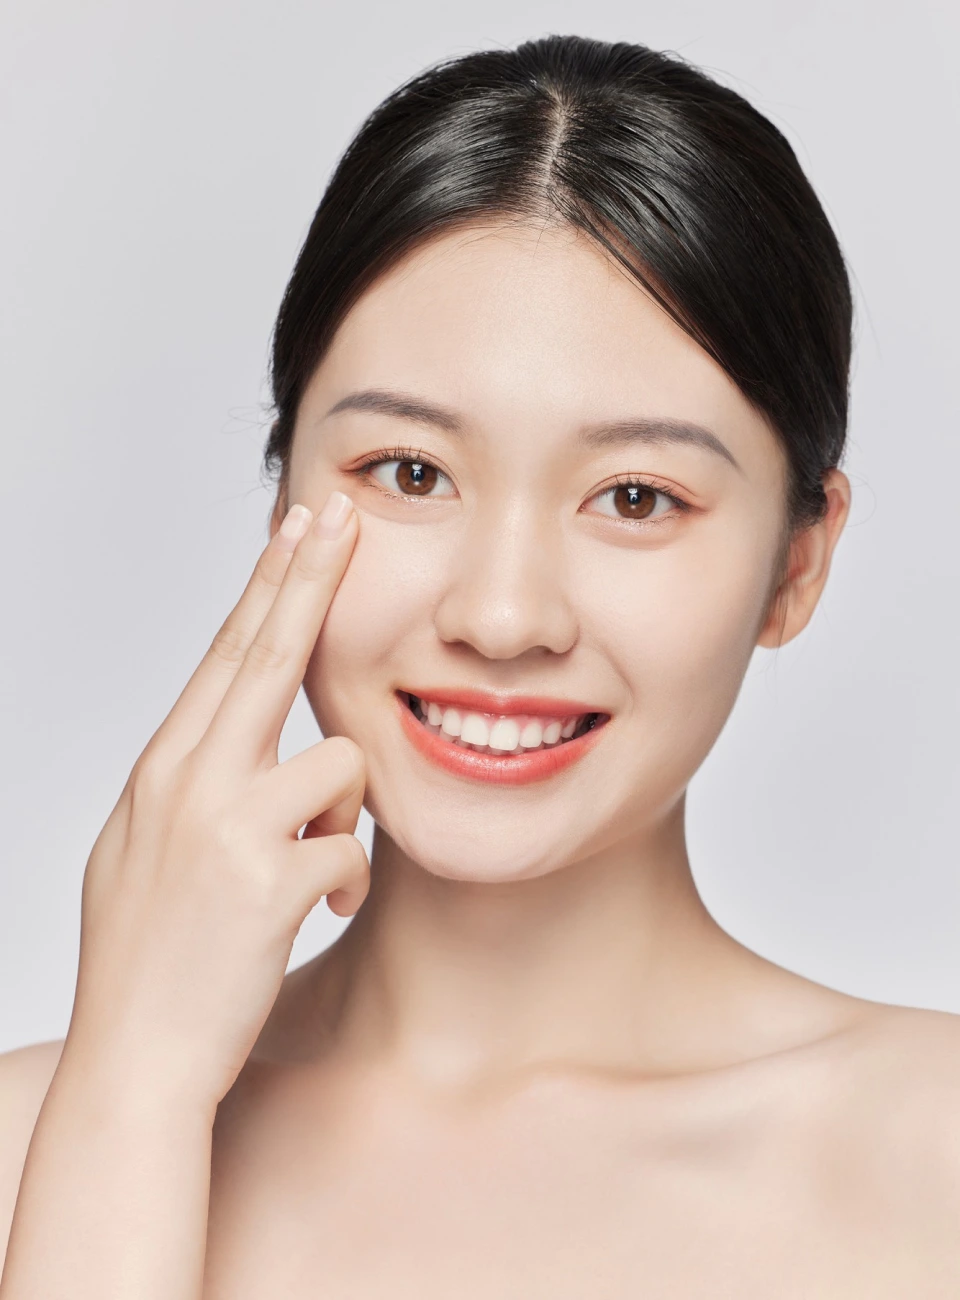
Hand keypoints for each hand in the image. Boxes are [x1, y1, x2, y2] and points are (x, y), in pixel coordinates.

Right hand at [62, 490, 368, 1109]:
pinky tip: (318, 912)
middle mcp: (189, 780)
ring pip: (343, 765)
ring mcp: (227, 826)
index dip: (268, 584)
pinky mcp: (271, 880)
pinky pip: (354, 848)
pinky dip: (349, 881)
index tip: (299, 527)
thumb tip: (235, 733)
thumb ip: (193, 782)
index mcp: (163, 767)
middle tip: (345, 515)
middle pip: (269, 654)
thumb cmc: (147, 953)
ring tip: (312, 864)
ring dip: (345, 814)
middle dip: (313, 577)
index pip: (227, 653)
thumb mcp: (146, 847)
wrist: (136, 1058)